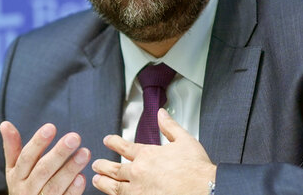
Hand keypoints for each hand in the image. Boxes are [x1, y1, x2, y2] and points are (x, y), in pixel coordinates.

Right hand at [0, 121, 89, 194]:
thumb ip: (11, 147)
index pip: (26, 157)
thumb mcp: (14, 169)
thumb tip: (5, 123)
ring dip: (70, 168)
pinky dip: (73, 190)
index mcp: (17, 176)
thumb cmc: (22, 187)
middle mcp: (26, 189)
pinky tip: (82, 177)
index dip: (38, 142)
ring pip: (55, 185)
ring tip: (85, 152)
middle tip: (74, 137)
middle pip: (43, 170)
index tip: (51, 127)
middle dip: (59, 153)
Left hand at [91, 109, 216, 194]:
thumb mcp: (185, 141)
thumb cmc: (197, 170)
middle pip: (114, 168)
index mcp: (147, 155)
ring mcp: (138, 190)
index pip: (124, 147)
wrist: (206, 190)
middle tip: (96, 165)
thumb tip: (161, 114)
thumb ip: (170, 126)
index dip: (113, 142)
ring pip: (114, 186)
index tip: (108, 140)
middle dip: (103, 166)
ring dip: (103, 183)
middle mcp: (138, 172)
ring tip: (97, 180)